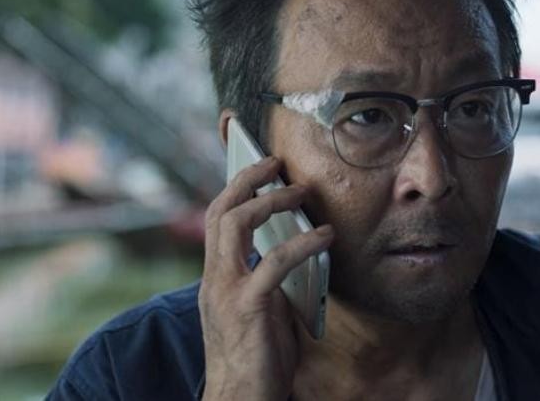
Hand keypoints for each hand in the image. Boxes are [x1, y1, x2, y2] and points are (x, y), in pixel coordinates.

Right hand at [199, 156, 333, 400]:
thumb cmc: (254, 355)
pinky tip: (326, 236)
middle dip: (248, 178)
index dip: (235, 185)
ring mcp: (226, 290)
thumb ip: (265, 276)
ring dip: (271, 201)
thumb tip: (293, 247)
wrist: (238, 399)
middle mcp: (214, 276)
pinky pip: (275, 262)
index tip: (256, 162)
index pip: (217, 217)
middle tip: (276, 161)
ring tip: (300, 192)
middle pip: (222, 209)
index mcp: (216, 275)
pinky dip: (303, 243)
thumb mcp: (256, 307)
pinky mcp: (247, 306)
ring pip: (237, 224)